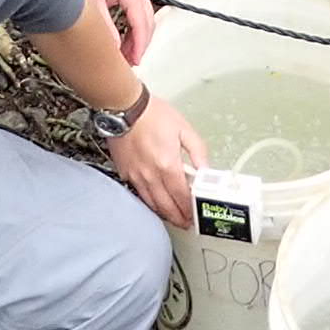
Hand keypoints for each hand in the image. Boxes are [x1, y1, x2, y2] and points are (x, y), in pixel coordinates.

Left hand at [66, 0, 160, 63]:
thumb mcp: (90, 3)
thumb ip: (104, 27)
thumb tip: (112, 49)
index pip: (142, 26)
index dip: (139, 48)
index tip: (134, 63)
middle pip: (148, 23)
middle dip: (140, 45)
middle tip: (128, 62)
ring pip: (144, 18)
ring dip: (137, 36)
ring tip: (124, 53)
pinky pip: (138, 11)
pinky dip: (133, 26)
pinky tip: (122, 36)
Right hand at [106, 93, 209, 227]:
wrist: (124, 107)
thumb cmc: (151, 113)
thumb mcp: (183, 128)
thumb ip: (197, 151)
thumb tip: (205, 168)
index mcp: (168, 164)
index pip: (182, 196)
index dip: (189, 209)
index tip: (195, 214)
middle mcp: (151, 174)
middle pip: (167, 206)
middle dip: (178, 217)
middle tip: (186, 222)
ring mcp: (136, 175)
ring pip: (152, 204)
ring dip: (164, 213)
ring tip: (173, 216)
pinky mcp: (125, 173)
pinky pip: (139, 194)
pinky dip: (149, 202)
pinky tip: (155, 202)